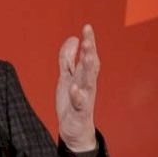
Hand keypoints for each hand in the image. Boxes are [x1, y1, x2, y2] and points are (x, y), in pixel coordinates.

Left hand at [56, 24, 98, 151]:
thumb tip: (73, 38)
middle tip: (88, 37)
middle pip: (90, 65)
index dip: (88, 41)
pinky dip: (77, 95)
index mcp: (84, 75)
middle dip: (90, 51)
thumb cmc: (72, 102)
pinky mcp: (79, 111)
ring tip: (87, 55)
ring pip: (88, 81)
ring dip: (88, 68)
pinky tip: (74, 87)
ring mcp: (85, 97)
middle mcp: (87, 84)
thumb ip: (68, 59)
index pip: (88, 55)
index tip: (87, 27)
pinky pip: (79, 102)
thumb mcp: (67, 77)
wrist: (75, 130)